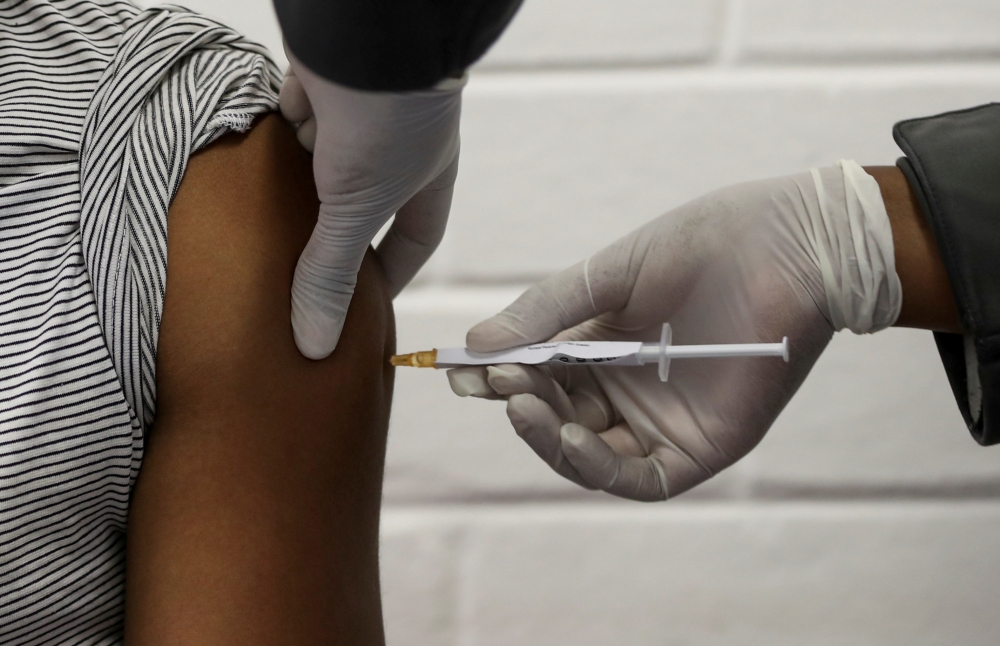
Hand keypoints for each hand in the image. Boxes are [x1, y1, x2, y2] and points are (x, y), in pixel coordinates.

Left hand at [280, 48, 462, 357]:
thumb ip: (332, 273)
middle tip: (302, 279)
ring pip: (321, 166)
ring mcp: (356, 116)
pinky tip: (252, 167)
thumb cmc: (389, 121)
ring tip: (264, 234)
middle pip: (361, 207)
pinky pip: (292, 124)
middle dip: (334, 238)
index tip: (366, 307)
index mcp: (425, 179)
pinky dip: (276, 142)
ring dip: (298, 190)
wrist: (366, 29)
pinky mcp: (317, 86)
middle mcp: (395, 150)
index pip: (413, 240)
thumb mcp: (357, 208)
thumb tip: (315, 346)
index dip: (393, 274)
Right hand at [448, 162, 900, 500]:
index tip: (463, 370)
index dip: (501, 377)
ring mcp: (663, 422)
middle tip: (500, 379)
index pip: (539, 376)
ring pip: (590, 455)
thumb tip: (475, 348)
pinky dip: (597, 465)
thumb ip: (547, 311)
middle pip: (558, 418)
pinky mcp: (699, 448)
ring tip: (523, 402)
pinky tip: (569, 435)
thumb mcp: (610, 275)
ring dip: (549, 437)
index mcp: (605, 346)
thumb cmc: (708, 244)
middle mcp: (628, 390)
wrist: (794, 243)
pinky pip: (639, 477)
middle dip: (523, 402)